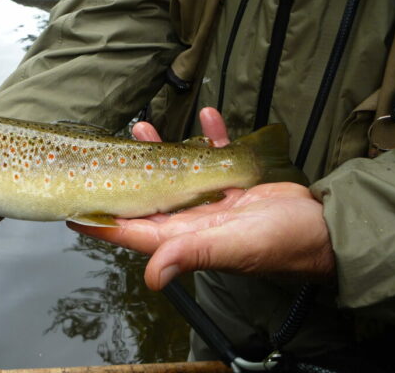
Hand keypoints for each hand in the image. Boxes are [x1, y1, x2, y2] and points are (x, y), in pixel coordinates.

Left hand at [69, 108, 334, 289]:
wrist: (322, 229)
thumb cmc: (278, 244)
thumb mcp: (231, 247)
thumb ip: (190, 255)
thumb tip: (152, 277)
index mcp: (182, 237)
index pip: (131, 230)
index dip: (101, 222)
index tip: (72, 212)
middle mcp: (190, 219)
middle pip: (146, 195)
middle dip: (122, 174)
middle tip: (103, 151)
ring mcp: (211, 200)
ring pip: (176, 171)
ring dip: (160, 149)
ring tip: (142, 126)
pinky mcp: (234, 183)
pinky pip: (216, 154)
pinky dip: (210, 136)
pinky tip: (208, 116)